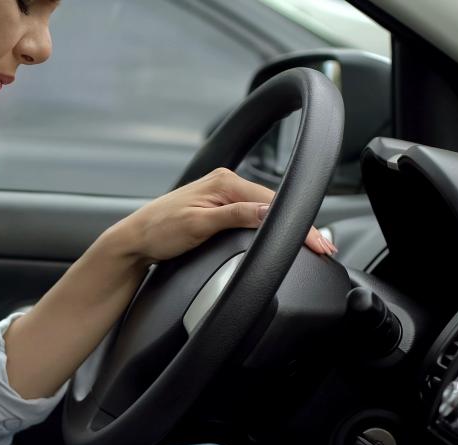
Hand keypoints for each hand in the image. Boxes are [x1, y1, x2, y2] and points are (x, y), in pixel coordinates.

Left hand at [106, 168, 334, 265]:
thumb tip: (266, 211)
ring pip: (265, 209)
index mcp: (225, 183)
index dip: (297, 225)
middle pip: (274, 204)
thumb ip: (234, 216)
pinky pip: (253, 214)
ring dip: (287, 225)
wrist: (133, 240)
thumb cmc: (157, 232)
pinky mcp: (218, 208)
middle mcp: (226, 184)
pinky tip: (281, 235)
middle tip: (323, 248)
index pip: (273, 202)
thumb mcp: (198, 226)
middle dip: (299, 226)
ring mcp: (222, 195)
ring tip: (310, 243)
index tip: (316, 243)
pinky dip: (270, 225)